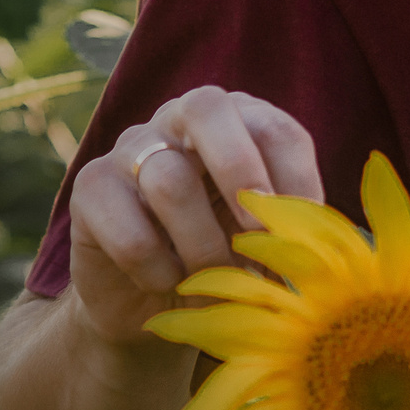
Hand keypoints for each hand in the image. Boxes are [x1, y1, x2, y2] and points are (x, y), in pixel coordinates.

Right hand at [65, 86, 323, 349]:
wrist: (145, 301)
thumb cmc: (220, 255)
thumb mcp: (262, 236)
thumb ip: (288, 222)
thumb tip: (320, 234)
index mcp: (235, 119)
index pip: (274, 127)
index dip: (296, 179)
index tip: (304, 234)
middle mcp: (178, 118)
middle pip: (207, 108)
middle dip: (240, 170)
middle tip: (258, 236)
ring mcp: (128, 148)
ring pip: (169, 180)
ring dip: (203, 246)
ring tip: (217, 282)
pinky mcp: (89, 189)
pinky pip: (129, 229)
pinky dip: (159, 269)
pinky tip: (168, 283)